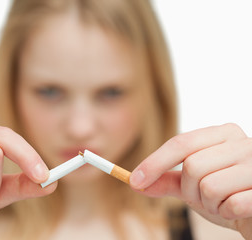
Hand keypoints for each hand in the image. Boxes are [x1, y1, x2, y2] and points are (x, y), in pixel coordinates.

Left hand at [129, 123, 251, 238]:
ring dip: (210, 204)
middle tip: (205, 198)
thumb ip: (167, 180)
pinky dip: (228, 213)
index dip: (154, 163)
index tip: (134, 181)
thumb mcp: (193, 185)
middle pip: (192, 166)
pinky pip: (232, 204)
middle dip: (191, 191)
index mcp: (223, 134)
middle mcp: (243, 143)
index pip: (181, 143)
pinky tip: (238, 209)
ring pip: (209, 186)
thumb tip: (135, 182)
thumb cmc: (228, 195)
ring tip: (224, 202)